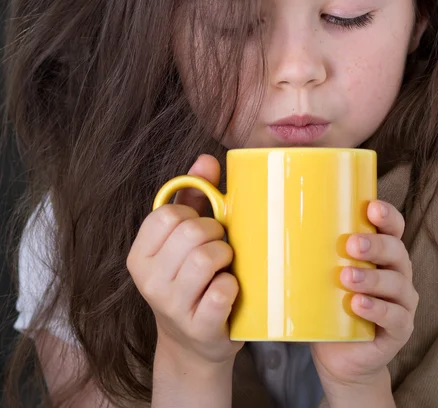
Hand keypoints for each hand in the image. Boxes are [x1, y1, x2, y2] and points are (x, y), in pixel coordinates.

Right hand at [127, 155, 242, 366]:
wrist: (196, 344)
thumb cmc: (193, 279)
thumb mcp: (186, 238)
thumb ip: (194, 196)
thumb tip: (206, 158)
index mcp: (139, 256)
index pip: (166, 214)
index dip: (193, 215)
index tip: (200, 227)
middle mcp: (147, 282)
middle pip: (191, 233)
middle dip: (215, 234)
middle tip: (219, 248)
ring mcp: (171, 307)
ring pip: (207, 259)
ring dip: (226, 257)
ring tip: (225, 267)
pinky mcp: (198, 327)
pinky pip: (223, 291)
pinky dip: (233, 285)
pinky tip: (230, 290)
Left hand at [311, 200, 417, 389]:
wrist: (339, 355)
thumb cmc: (330, 305)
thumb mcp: (323, 274)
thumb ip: (314, 252)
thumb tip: (273, 225)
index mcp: (383, 254)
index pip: (393, 228)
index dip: (387, 216)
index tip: (370, 207)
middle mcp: (398, 273)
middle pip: (396, 251)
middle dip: (375, 245)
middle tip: (350, 244)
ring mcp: (402, 303)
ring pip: (396, 284)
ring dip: (371, 279)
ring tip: (345, 277)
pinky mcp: (399, 330)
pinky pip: (395, 318)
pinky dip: (377, 310)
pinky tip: (358, 305)